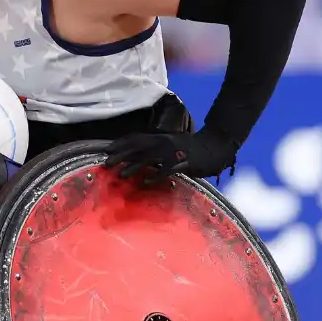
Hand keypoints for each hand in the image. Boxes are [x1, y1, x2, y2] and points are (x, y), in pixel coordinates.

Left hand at [104, 127, 235, 182]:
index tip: (107, 149)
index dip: (121, 143)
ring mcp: (173, 152)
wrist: (215, 146)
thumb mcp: (172, 145)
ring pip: (150, 158)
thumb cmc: (192, 148)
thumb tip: (138, 158)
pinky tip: (145, 183)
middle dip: (121, 154)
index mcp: (161, 137)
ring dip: (134, 166)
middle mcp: (164, 142)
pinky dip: (154, 176)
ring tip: (121, 175)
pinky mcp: (183, 162)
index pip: (136, 137)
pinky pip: (166, 170)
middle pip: (138, 146)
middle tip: (106, 162)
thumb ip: (157, 150)